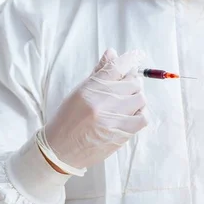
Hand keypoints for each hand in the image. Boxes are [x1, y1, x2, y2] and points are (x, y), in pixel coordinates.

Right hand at [38, 49, 147, 174]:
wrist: (60, 150)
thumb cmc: (68, 119)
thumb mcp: (80, 91)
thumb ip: (99, 72)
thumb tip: (112, 52)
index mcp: (91, 87)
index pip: (117, 66)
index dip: (129, 61)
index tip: (134, 59)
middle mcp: (102, 101)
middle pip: (133, 82)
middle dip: (131, 83)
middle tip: (126, 88)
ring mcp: (113, 117)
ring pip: (140, 98)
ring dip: (136, 99)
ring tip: (126, 103)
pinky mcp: (121, 133)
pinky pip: (143, 118)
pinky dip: (141, 114)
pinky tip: (132, 115)